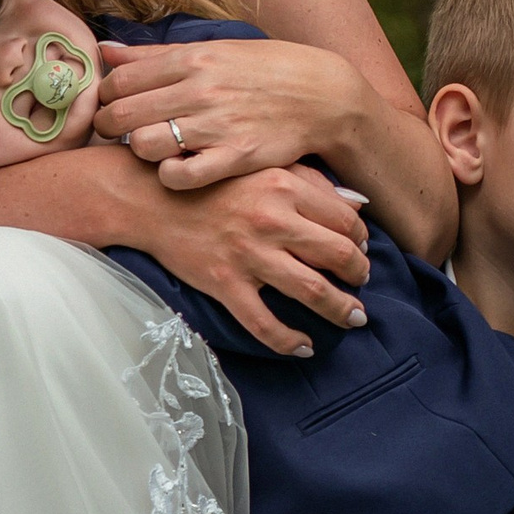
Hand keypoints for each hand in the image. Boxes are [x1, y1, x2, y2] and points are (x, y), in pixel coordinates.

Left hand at [97, 39, 368, 194]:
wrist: (322, 96)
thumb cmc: (263, 71)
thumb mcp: (212, 50)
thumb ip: (155, 55)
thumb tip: (105, 50)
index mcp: (191, 60)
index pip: (118, 80)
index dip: (104, 98)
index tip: (111, 106)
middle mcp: (199, 90)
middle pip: (121, 115)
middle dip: (108, 127)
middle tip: (117, 133)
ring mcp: (217, 125)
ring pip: (144, 145)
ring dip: (139, 151)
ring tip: (150, 149)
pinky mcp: (235, 157)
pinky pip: (180, 176)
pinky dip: (169, 176)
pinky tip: (176, 168)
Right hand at [130, 165, 371, 355]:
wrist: (150, 198)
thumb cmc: (211, 181)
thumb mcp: (263, 166)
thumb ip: (312, 181)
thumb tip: (358, 205)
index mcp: (285, 187)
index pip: (345, 221)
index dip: (362, 239)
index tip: (362, 249)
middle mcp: (272, 221)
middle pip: (338, 256)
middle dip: (360, 275)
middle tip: (363, 283)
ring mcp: (248, 256)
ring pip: (312, 292)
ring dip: (341, 309)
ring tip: (354, 318)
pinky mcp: (225, 284)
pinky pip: (264, 323)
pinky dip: (289, 341)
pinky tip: (304, 347)